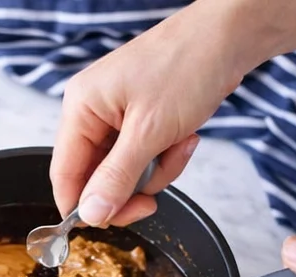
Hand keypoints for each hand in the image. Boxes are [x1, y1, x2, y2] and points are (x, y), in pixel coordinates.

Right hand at [50, 0, 261, 224]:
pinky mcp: (141, 120)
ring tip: (179, 146)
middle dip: (129, 189)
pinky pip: (144, 160)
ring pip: (124, 174)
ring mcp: (118, 116)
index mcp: (82, 107)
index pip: (64, 174)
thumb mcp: (149, 132)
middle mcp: (93, 112)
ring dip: (156, 172)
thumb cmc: (188, 65)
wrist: (231, 36)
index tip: (108, 222)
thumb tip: (90, 215)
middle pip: (95, 180)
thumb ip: (116, 179)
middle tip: (152, 200)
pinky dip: (166, 158)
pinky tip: (185, 138)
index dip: (81, 206)